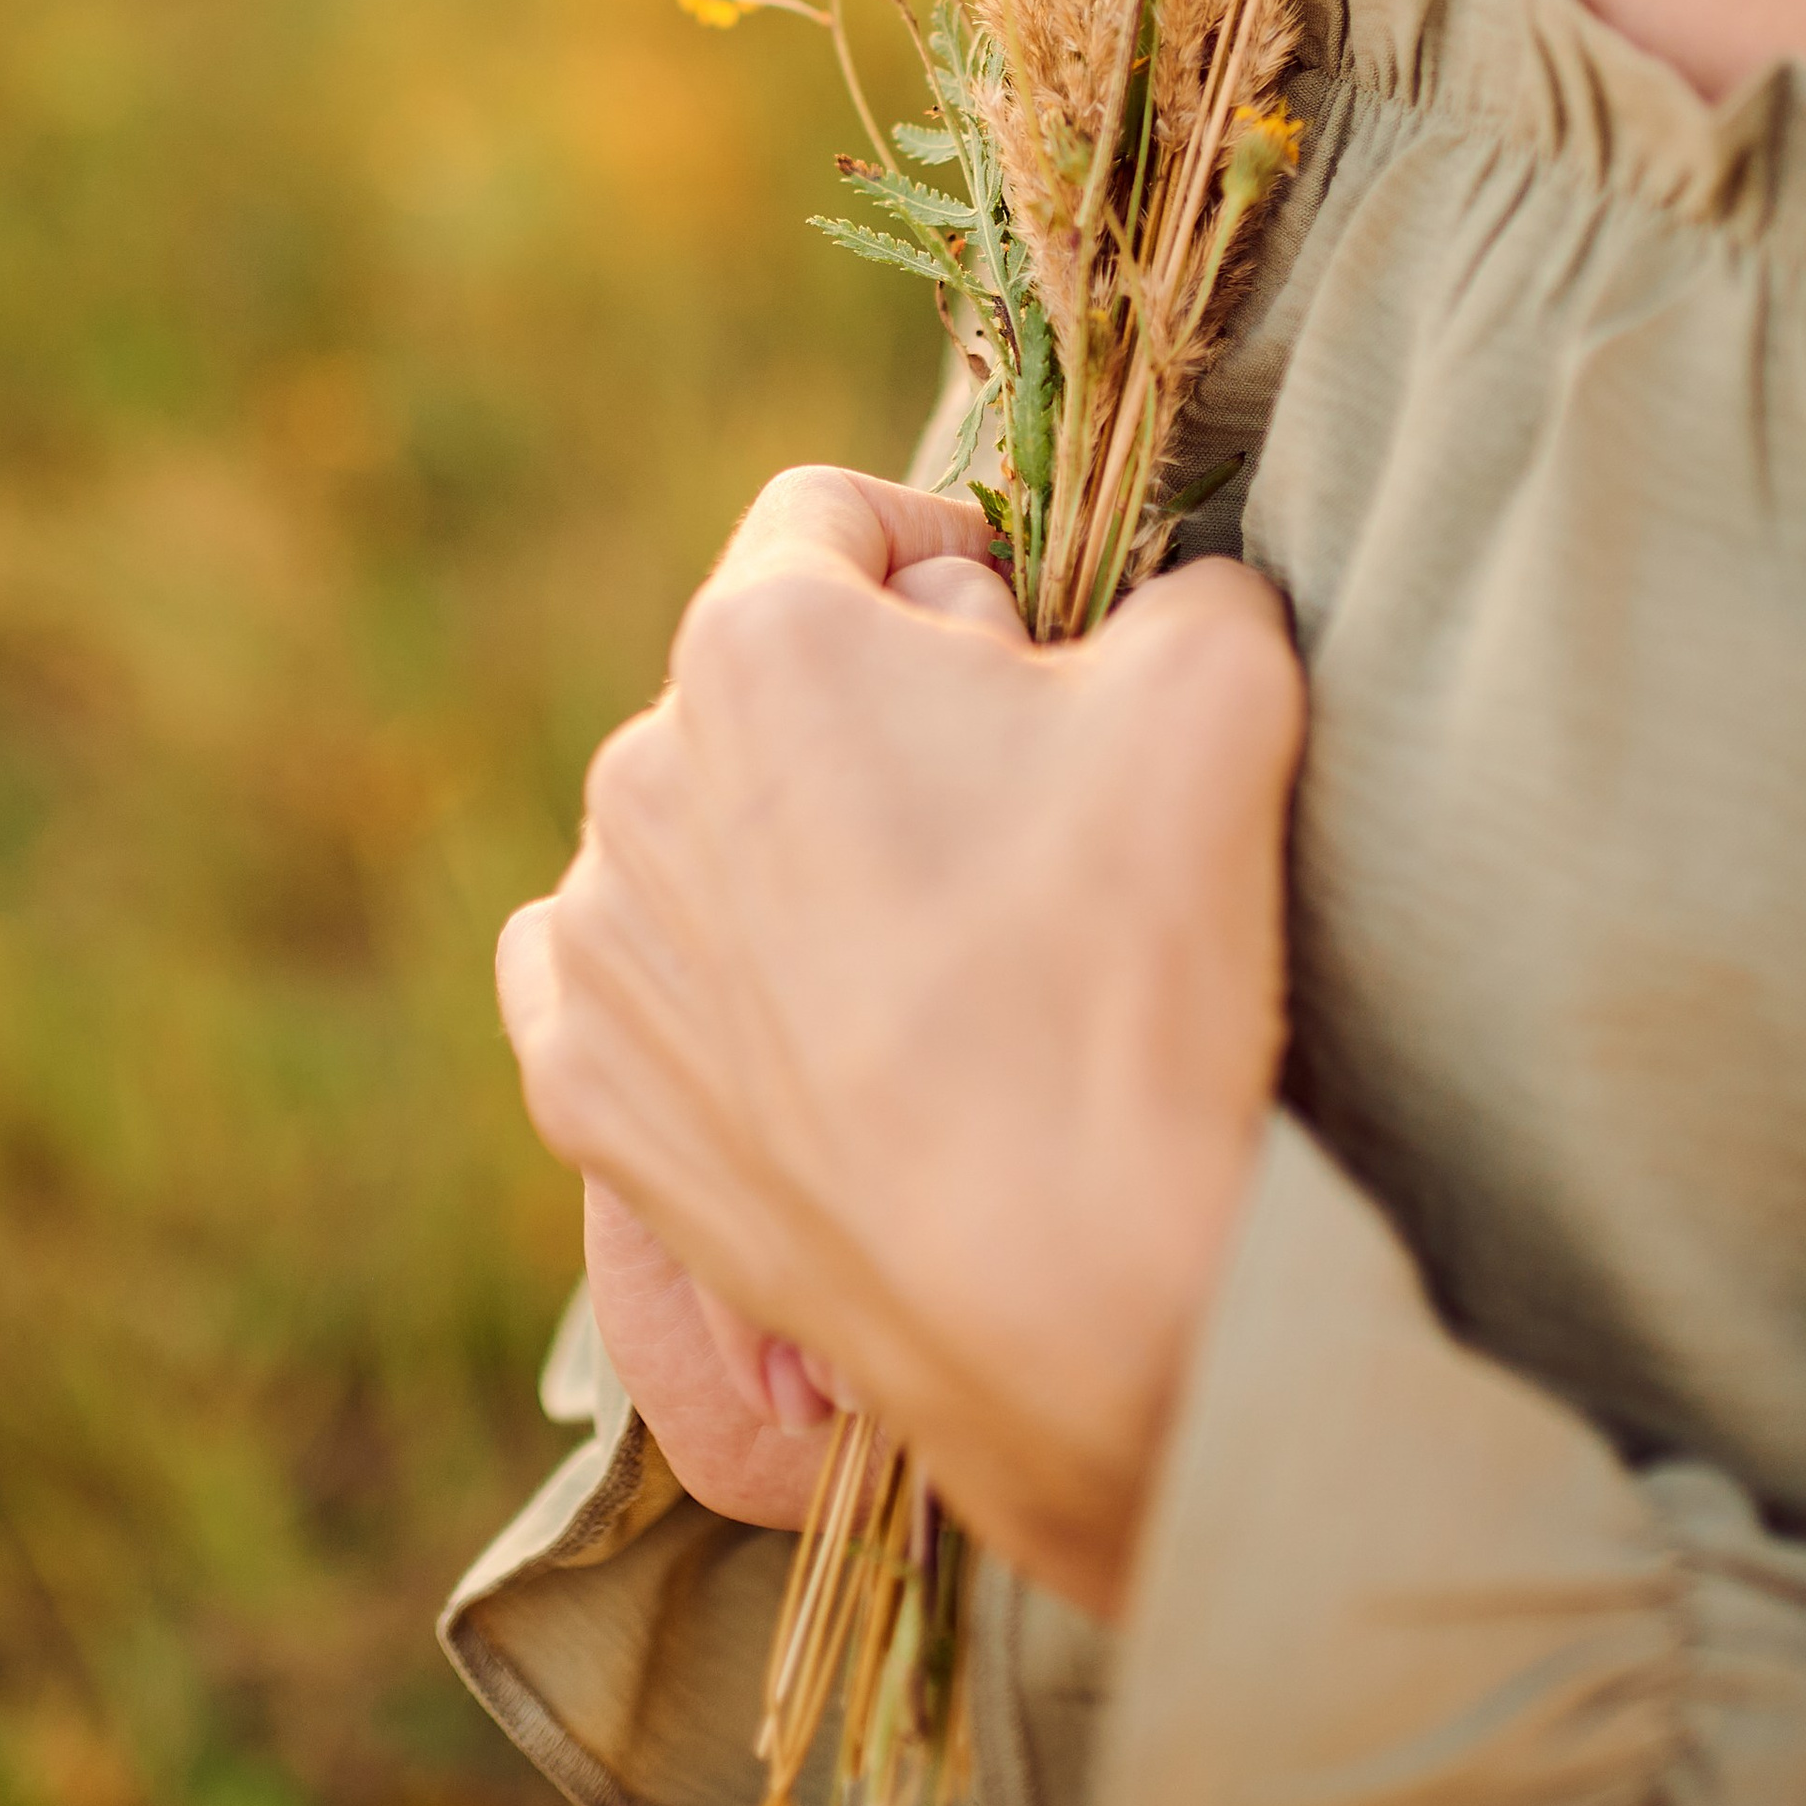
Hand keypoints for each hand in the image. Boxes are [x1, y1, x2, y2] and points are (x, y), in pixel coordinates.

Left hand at [499, 469, 1301, 1613]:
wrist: (1074, 1289)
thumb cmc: (1135, 960)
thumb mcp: (1221, 678)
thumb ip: (1176, 584)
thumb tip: (1149, 607)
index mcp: (757, 642)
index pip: (837, 516)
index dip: (952, 558)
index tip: (1030, 646)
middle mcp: (634, 772)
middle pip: (772, 683)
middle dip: (886, 719)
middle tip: (1021, 826)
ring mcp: (596, 943)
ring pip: (702, 832)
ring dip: (802, 855)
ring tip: (943, 963)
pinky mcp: (583, 1094)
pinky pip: (628, 977)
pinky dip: (711, 985)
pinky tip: (822, 1035)